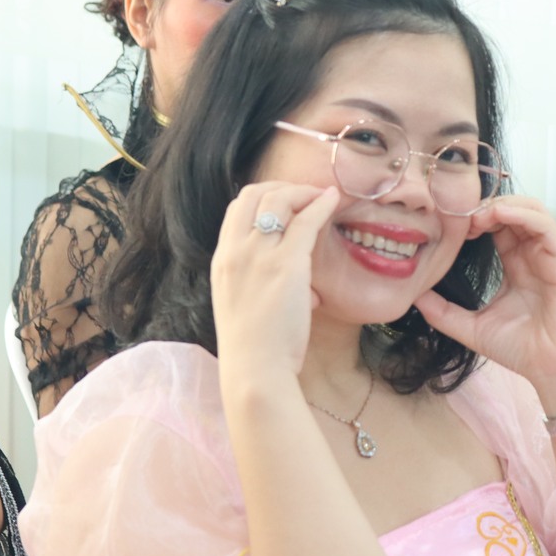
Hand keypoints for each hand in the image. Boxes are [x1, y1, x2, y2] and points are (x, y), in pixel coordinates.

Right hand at [212, 182, 340, 377]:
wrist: (255, 369)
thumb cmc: (255, 345)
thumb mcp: (241, 302)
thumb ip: (257, 280)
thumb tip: (294, 277)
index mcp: (222, 259)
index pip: (237, 208)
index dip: (263, 195)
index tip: (286, 200)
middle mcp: (236, 251)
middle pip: (255, 194)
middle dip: (283, 186)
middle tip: (306, 194)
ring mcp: (259, 255)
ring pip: (279, 200)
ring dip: (303, 191)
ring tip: (322, 196)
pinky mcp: (286, 265)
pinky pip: (305, 221)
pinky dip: (321, 205)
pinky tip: (333, 200)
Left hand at [413, 196, 555, 406]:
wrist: (554, 373)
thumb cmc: (522, 351)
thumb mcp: (472, 328)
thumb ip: (443, 312)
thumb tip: (413, 296)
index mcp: (516, 265)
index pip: (497, 227)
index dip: (474, 219)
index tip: (450, 225)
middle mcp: (534, 255)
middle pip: (512, 212)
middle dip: (484, 207)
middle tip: (459, 216)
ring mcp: (550, 256)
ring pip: (531, 210)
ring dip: (502, 206)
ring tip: (477, 216)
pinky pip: (546, 226)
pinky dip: (522, 214)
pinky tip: (499, 217)